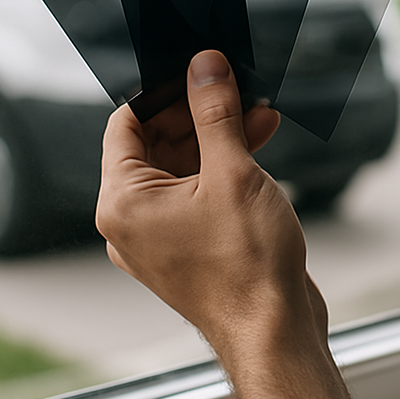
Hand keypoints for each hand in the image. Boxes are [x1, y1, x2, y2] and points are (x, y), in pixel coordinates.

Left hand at [96, 50, 326, 354]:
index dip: (162, 90)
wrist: (275, 331)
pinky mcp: (192, 246)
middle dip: (200, 111)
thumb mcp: (233, 172)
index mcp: (123, 202)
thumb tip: (204, 67)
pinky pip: (199, 192)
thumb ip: (215, 112)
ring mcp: (162, 237)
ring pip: (183, 166)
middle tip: (236, 86)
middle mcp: (133, 221)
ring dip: (219, 136)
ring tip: (260, 113)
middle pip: (157, 142)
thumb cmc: (247, 265)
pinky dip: (225, 167)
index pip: (126, 123)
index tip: (196, 68)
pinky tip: (259, 145)